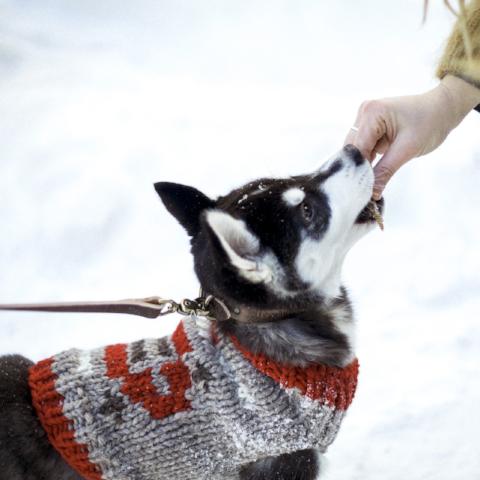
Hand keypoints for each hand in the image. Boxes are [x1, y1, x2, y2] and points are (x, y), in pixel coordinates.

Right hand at [345, 75, 479, 199]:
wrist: (443, 109)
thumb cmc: (430, 123)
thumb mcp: (407, 150)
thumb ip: (385, 171)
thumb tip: (371, 194)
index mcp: (372, 113)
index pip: (357, 148)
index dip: (358, 170)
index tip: (362, 192)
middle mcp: (364, 112)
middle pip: (352, 148)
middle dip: (358, 168)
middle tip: (365, 191)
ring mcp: (365, 117)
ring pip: (355, 149)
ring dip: (362, 165)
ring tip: (369, 184)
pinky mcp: (370, 125)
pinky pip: (363, 146)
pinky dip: (367, 159)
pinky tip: (372, 173)